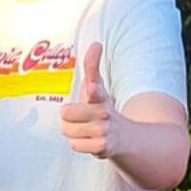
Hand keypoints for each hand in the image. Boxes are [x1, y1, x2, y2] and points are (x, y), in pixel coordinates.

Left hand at [60, 42, 121, 157]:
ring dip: (73, 131)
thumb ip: (92, 66)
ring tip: (85, 129)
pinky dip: (79, 144)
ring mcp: (103, 130)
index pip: (95, 89)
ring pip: (67, 130)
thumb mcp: (97, 87)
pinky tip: (90, 140)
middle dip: (68, 117)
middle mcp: (103, 112)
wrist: (125, 137)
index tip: (91, 87)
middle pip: (66, 113)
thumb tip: (96, 44)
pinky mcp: (102, 147)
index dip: (92, 89)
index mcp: (100, 95)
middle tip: (80, 117)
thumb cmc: (102, 108)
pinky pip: (74, 145)